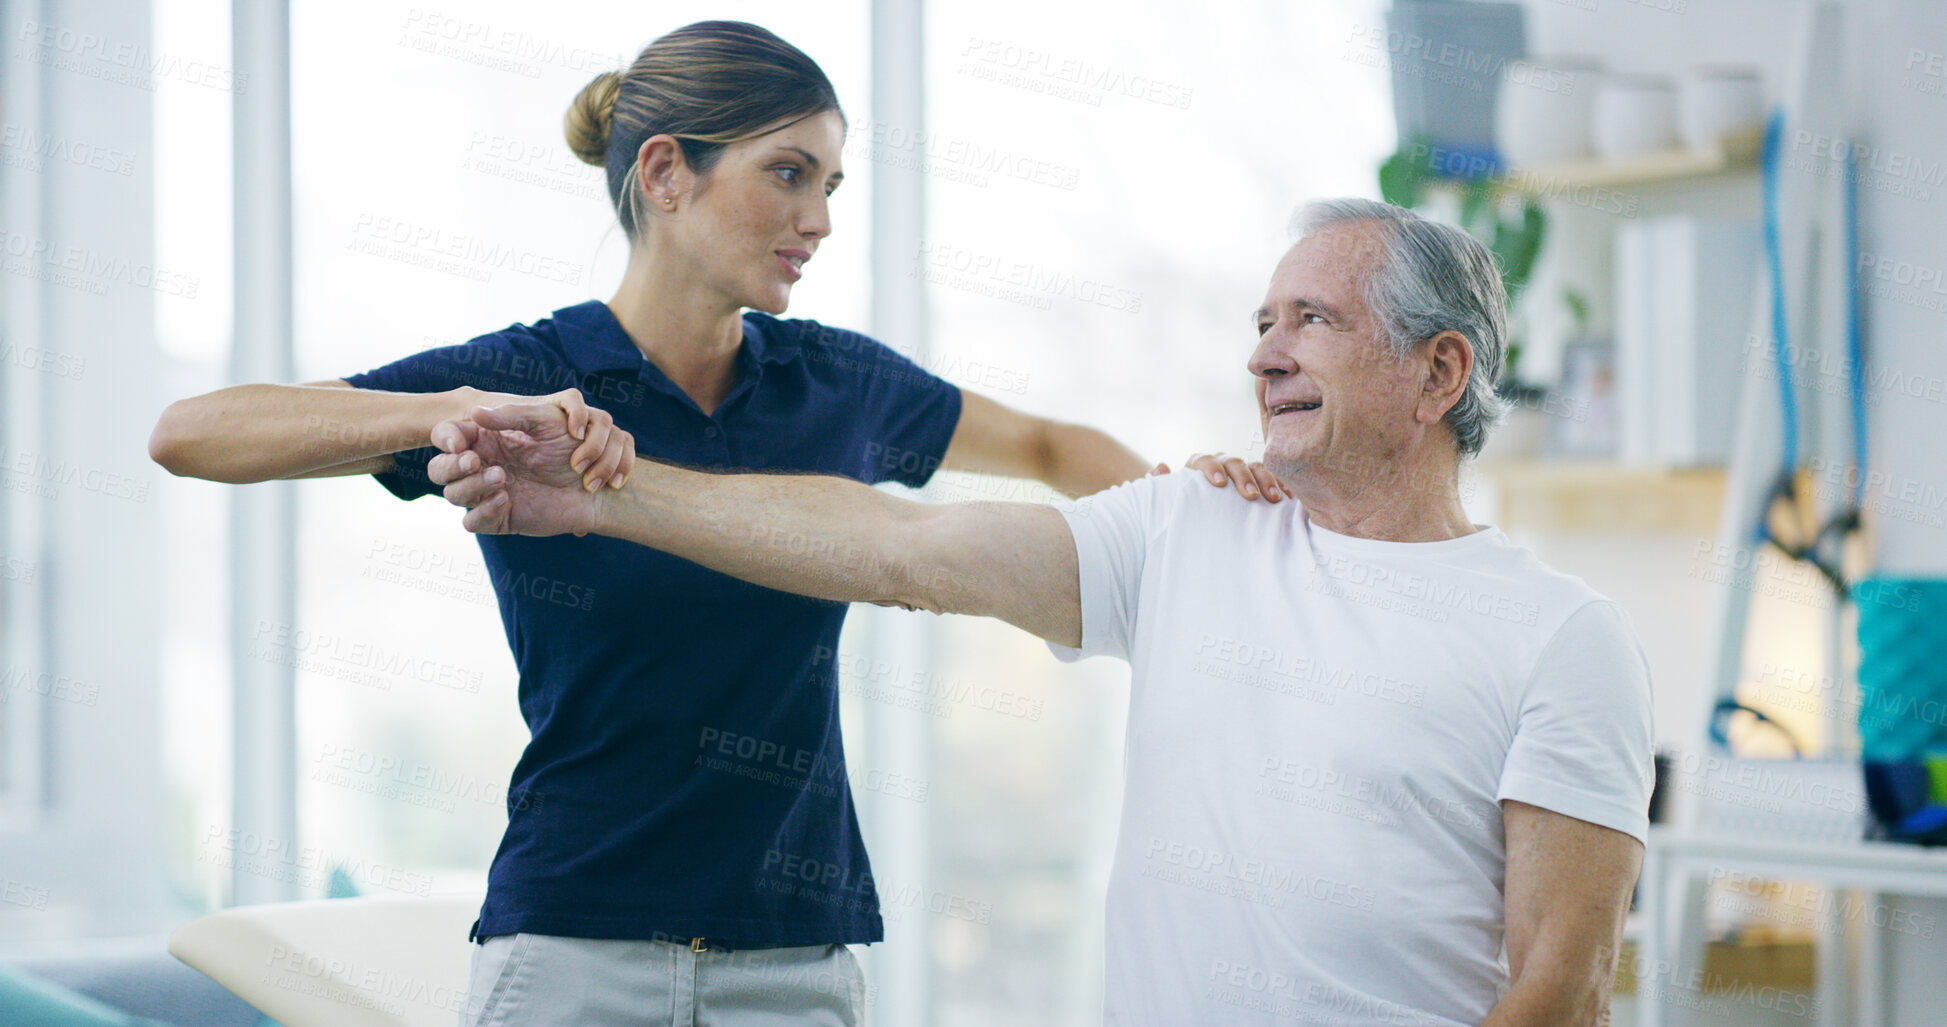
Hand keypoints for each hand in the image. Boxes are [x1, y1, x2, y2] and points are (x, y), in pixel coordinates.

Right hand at [426, 401, 634, 536]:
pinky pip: (473, 521)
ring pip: (453, 494)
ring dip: (470, 486)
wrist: (595, 480)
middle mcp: (481, 466)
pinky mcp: (500, 518)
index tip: (460, 442)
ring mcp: (487, 493)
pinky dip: (483, 511)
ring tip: (501, 476)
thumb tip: (476, 412)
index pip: (447, 436)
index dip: (445, 437)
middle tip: (475, 460)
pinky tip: (504, 498)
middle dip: (451, 465)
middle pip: (439, 469)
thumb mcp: (543, 420)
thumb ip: (510, 416)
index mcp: (485, 439)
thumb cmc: (571, 445)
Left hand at [1164, 452, 1286, 501]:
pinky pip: (1270, 478)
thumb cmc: (1183, 506)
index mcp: (1197, 465)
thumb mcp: (1168, 499)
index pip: (1203, 460)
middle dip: (1242, 478)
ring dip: (1265, 481)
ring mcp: (1240, 471)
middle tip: (1250, 497)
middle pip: (1232, 462)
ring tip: (1274, 499)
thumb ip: (1162, 486)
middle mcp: (1220, 464)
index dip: (1211, 468)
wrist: (1199, 514)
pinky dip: (1279, 485)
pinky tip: (1288, 498)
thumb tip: (1160, 467)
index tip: (1218, 484)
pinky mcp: (1257, 481)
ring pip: (1254, 467)